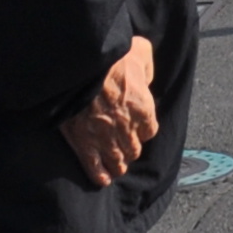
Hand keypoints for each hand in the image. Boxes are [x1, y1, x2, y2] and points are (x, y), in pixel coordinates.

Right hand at [58, 35, 160, 187]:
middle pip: (133, 150)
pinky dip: (98, 175)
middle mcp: (128, 128)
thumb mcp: (142, 53)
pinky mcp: (84, 143)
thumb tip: (145, 77)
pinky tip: (102, 180)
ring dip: (118, 165)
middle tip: (124, 149)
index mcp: (143, 109)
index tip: (136, 128)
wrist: (85, 65)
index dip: (142, 130)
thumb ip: (147, 69)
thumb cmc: (115, 55)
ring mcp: (105, 138)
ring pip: (117, 162)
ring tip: (116, 168)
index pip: (149, 131)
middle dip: (130, 149)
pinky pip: (94, 166)